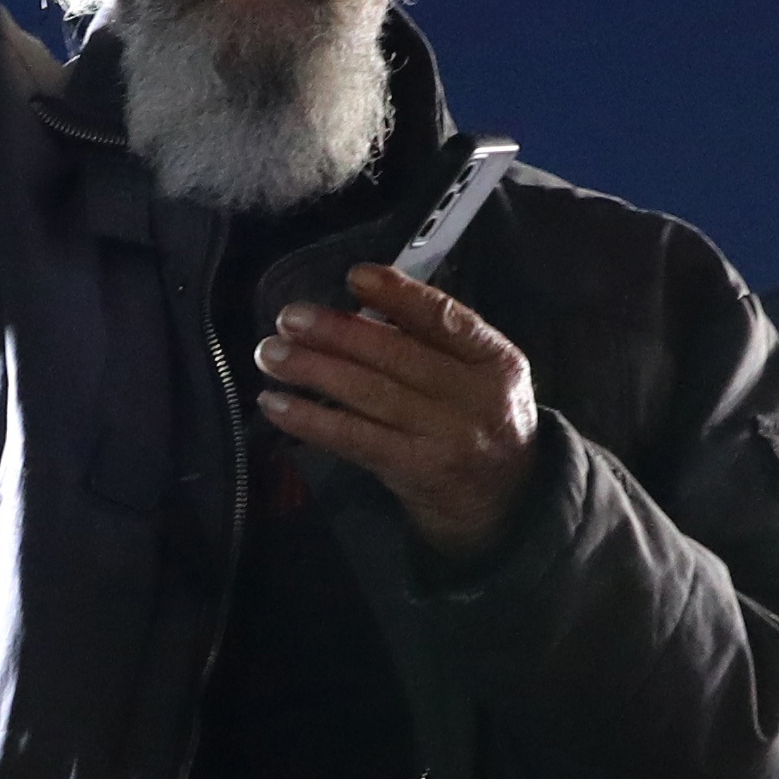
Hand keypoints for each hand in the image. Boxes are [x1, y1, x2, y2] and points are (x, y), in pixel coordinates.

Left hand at [255, 265, 541, 560]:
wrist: (508, 501)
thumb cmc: (481, 422)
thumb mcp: (481, 375)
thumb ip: (435, 342)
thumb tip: (357, 307)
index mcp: (495, 360)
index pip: (446, 319)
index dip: (399, 295)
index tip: (355, 277)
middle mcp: (475, 397)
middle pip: (398, 356)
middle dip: (336, 332)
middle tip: (288, 318)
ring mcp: (446, 437)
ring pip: (370, 394)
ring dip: (312, 371)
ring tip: (270, 354)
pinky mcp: (415, 471)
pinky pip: (355, 438)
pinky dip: (311, 419)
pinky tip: (277, 404)